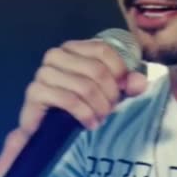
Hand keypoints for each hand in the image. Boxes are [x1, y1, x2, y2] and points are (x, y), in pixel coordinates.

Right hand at [18, 38, 147, 137]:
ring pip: (84, 86)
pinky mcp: (35, 92)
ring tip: (101, 118)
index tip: (125, 89)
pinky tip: (90, 123)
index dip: (119, 70)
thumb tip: (140, 82)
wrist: (47, 128)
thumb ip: (126, 85)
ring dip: (99, 106)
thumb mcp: (107, 92)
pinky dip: (85, 114)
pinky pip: (69, 100)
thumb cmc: (79, 104)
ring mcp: (43, 72)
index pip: (102, 50)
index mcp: (73, 48)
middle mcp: (56, 55)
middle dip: (110, 94)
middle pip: (96, 70)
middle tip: (111, 109)